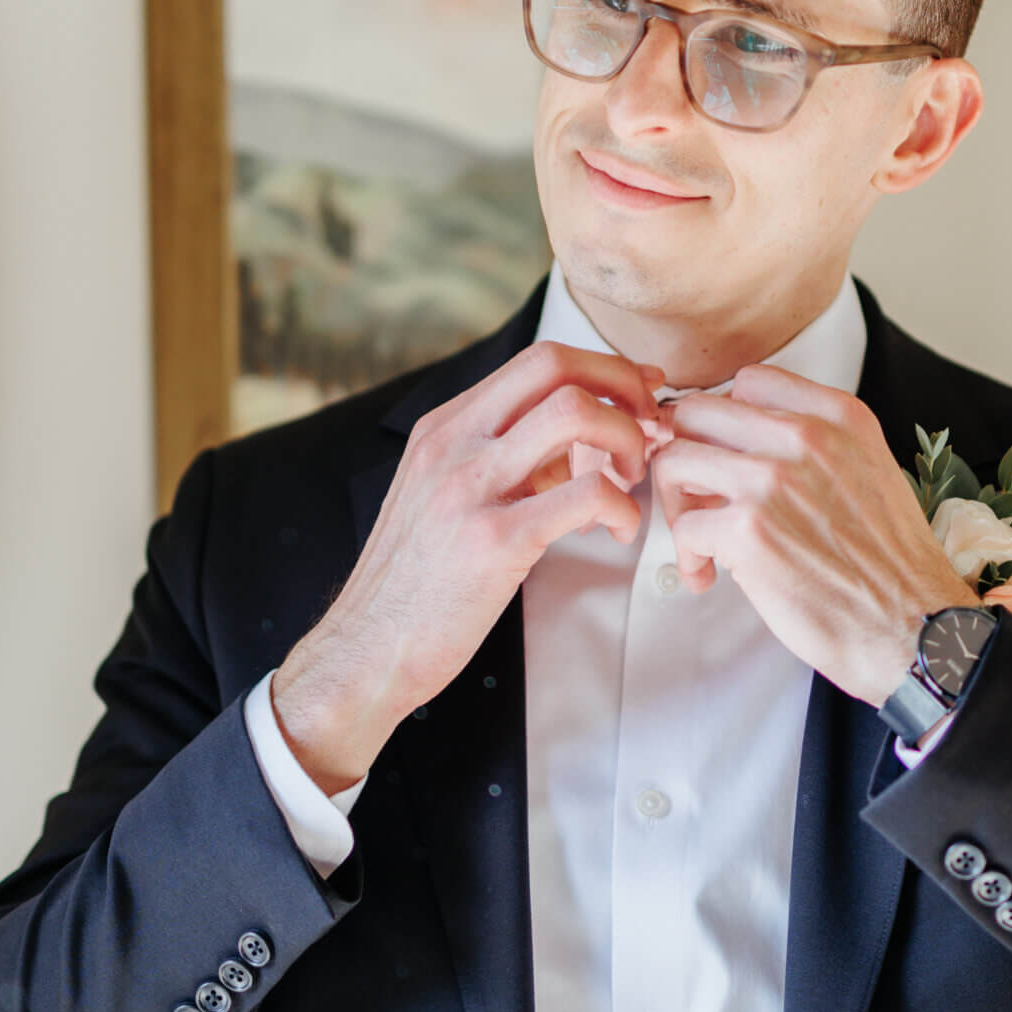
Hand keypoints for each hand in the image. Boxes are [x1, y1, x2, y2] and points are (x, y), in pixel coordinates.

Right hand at [272, 343, 666, 790]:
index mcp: (443, 428)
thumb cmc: (415, 584)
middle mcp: (454, 444)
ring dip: (625, 440)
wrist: (366, 650)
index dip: (602, 370)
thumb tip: (571, 450)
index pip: (536, 361)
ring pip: (574, 413)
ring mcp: (471, 488)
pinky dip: (622, 507)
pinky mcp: (494, 540)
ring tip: (628, 480)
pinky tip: (617, 531)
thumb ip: (499, 462)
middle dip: (622, 386)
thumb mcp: (441, 496)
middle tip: (646, 429)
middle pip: (556, 365)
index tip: (635, 398)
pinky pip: (584, 495)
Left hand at [647, 363, 977, 708]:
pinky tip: (709, 576)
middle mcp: (804, 437)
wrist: (915, 627)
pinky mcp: (748, 531)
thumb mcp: (872, 471)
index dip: (723, 421)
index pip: (748, 383)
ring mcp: (771, 480)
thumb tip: (753, 446)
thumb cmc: (892, 565)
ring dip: (677, 503)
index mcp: (837, 417)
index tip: (720, 452)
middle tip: (695, 496)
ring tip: (699, 540)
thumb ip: (818, 446)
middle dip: (686, 453)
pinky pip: (685, 526)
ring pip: (676, 460)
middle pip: (698, 413)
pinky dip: (688, 555)